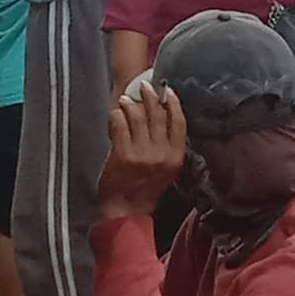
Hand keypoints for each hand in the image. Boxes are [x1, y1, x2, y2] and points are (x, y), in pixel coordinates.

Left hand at [97, 85, 186, 218]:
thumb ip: (168, 146)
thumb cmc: (145, 188)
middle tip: (144, 86)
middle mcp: (161, 154)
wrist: (127, 209)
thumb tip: (164, 115)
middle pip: (159, 115)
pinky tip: (115, 114)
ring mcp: (142, 154)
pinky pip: (121, 124)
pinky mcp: (123, 154)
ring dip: (131, 104)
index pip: (179, 122)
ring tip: (125, 100)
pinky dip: (117, 115)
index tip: (168, 91)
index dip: (173, 103)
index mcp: (175, 157)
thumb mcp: (167, 169)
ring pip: (139, 116)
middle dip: (151, 96)